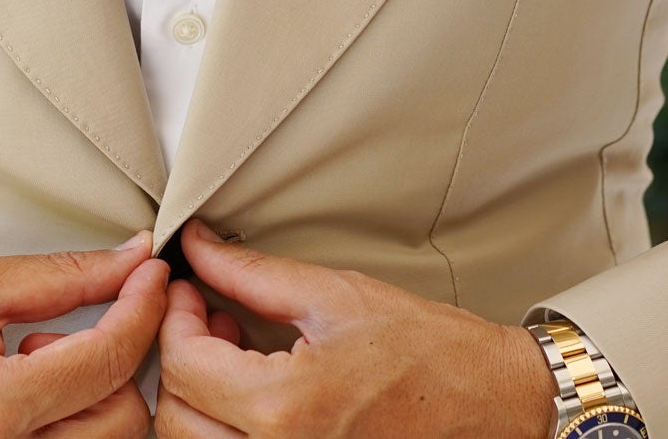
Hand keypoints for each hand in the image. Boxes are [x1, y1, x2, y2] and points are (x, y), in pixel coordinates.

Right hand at [0, 230, 168, 437]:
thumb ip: (59, 277)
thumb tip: (130, 261)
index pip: (107, 359)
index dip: (142, 307)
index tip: (152, 274)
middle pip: (123, 419)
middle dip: (112, 365)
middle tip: (56, 336)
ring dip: (89, 399)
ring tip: (29, 370)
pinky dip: (70, 426)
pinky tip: (27, 402)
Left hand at [153, 218, 557, 437]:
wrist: (493, 401)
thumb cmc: (431, 352)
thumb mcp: (334, 295)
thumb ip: (251, 274)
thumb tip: (197, 247)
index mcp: (283, 408)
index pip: (183, 364)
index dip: (174, 316)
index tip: (187, 289)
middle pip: (177, 416)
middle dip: (179, 357)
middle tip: (207, 315)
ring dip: (197, 397)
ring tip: (234, 351)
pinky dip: (225, 426)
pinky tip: (253, 390)